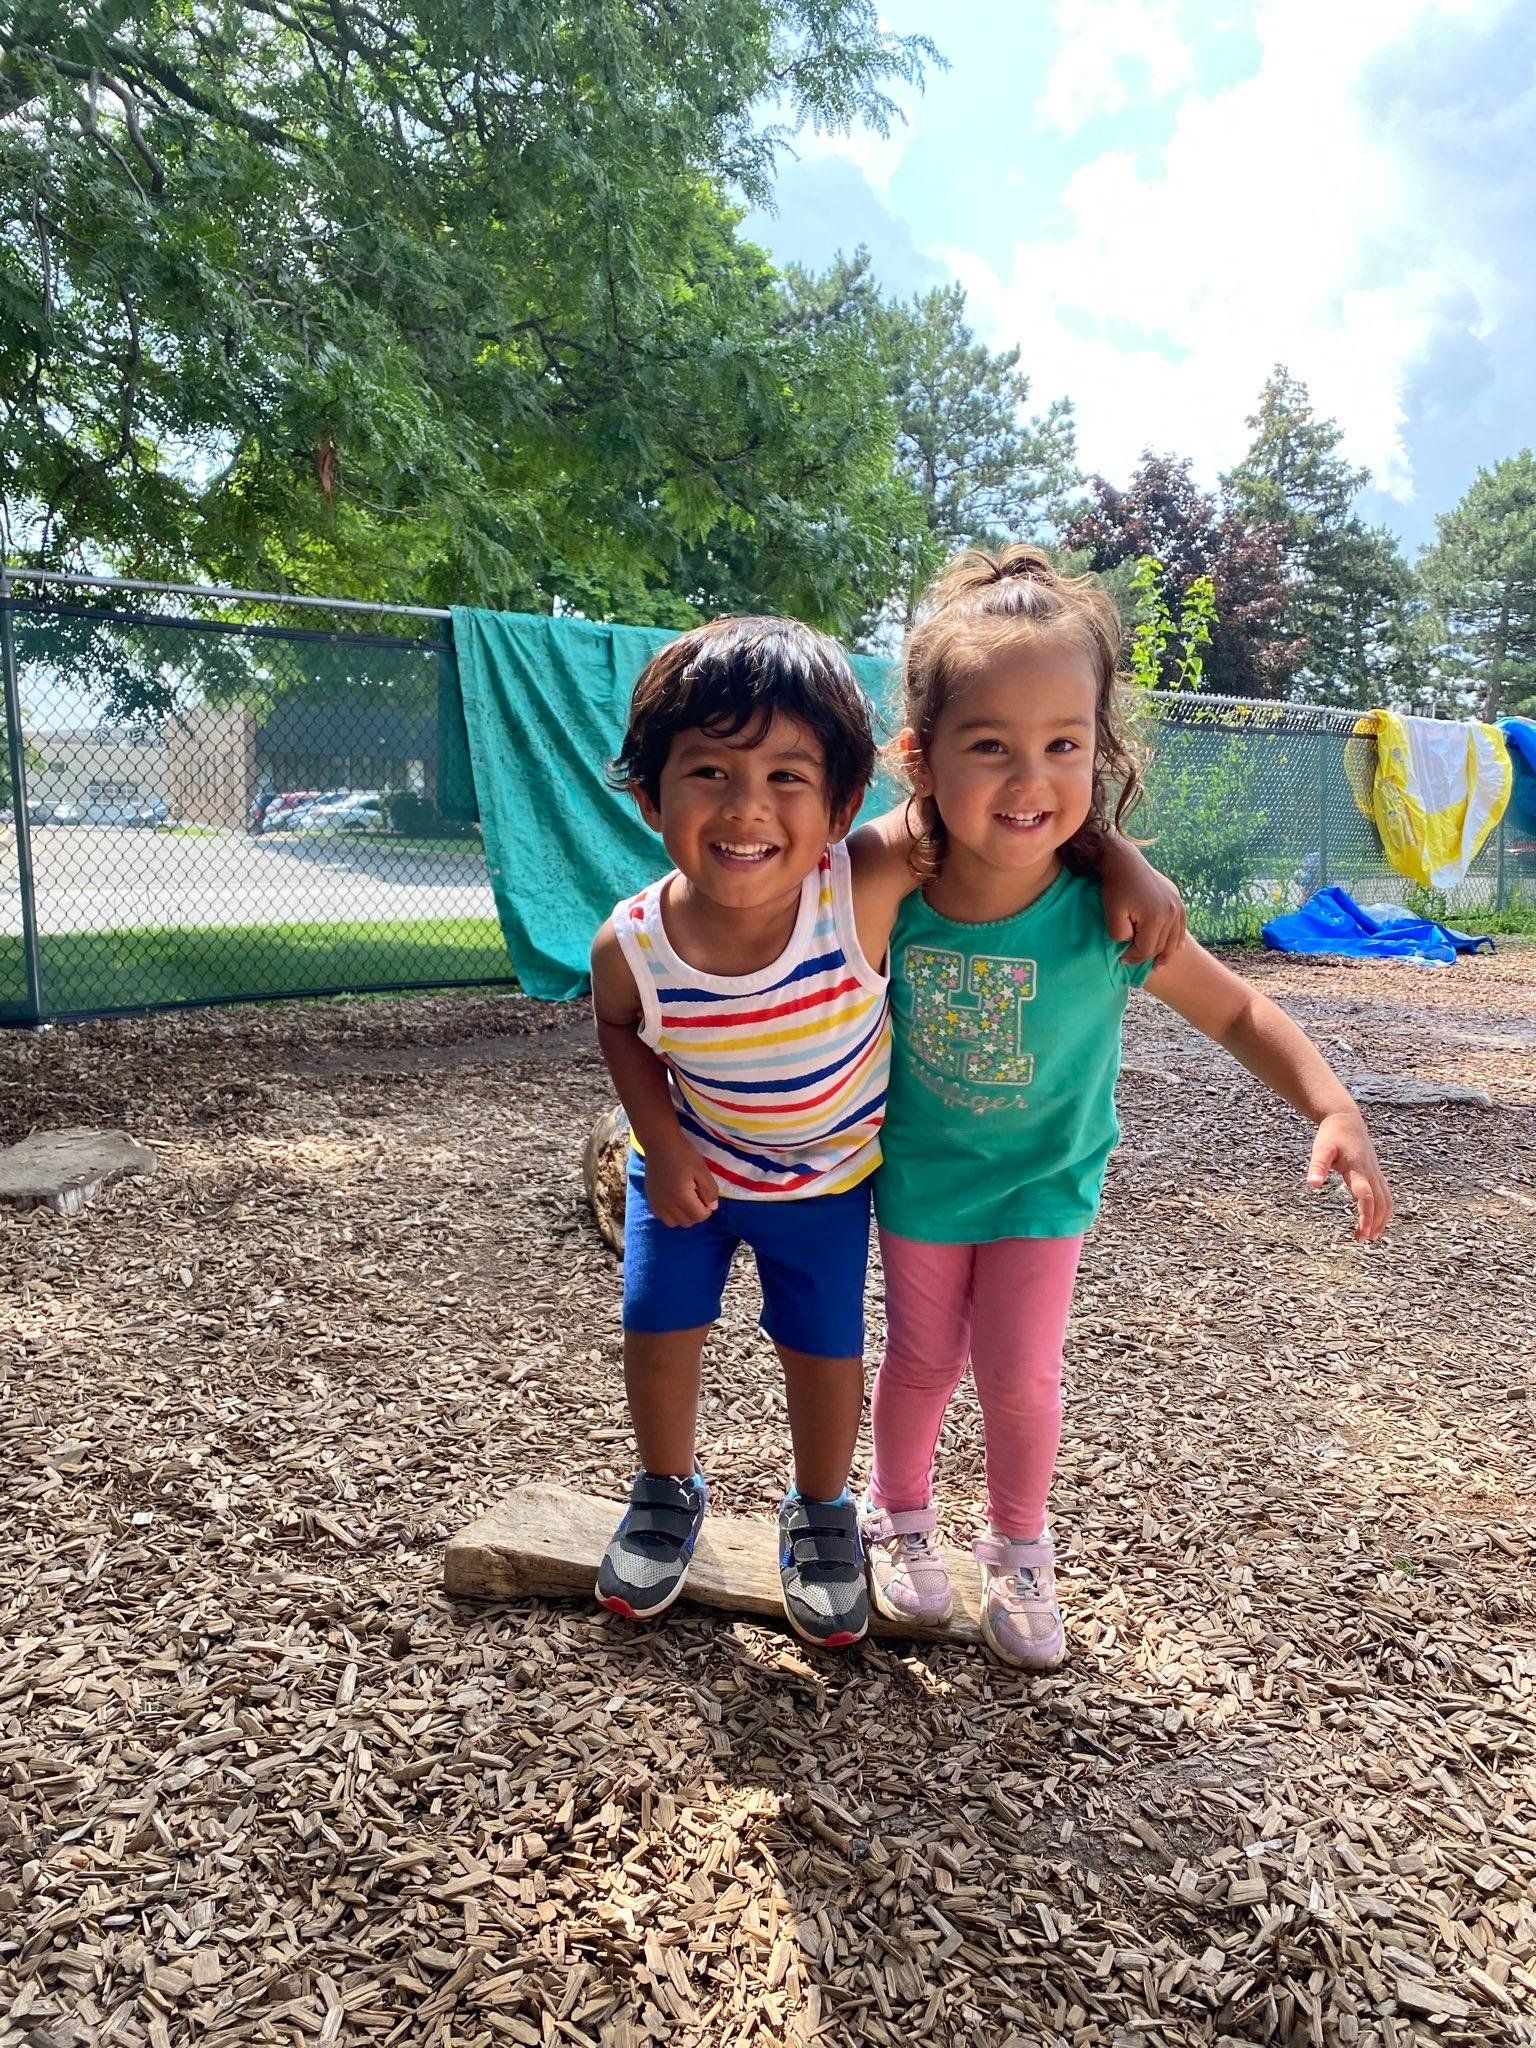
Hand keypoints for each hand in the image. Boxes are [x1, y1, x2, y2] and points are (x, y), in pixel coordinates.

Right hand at [644, 1141, 720, 1227]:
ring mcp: (657, 1204)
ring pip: (675, 1223)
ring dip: (683, 1215)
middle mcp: (668, 1205)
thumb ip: (710, 1191)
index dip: (707, 1209)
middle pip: (688, 1222)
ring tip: (686, 1200)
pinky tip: (674, 1200)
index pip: (699, 1217)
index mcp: (682, 1198)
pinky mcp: (650, 1201)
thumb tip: (712, 1207)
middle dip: (696, 1213)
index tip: (705, 1196)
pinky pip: (662, 1217)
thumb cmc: (684, 1155)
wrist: (660, 1144)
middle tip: (697, 1196)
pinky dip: (671, 1214)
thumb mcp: (703, 1171)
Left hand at [1101, 845, 1187, 965]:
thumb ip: (1120, 935)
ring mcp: (1177, 906)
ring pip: (1174, 938)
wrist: (1126, 862)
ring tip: (1158, 964)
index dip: (1133, 958)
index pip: (1146, 949)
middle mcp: (1171, 913)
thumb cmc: (1116, 888)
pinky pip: (1181, 925)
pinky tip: (1177, 947)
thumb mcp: (1112, 915)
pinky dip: (1178, 938)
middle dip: (1147, 956)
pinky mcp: (1177, 899)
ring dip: (1167, 953)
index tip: (1121, 959)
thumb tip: (1130, 943)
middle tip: (1134, 961)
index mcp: (1155, 918)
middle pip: (1161, 945)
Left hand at [1307, 1110, 1391, 1240]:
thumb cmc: (1332, 1135)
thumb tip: (1312, 1184)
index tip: (1362, 1233)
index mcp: (1357, 1169)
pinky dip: (1385, 1209)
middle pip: (1380, 1202)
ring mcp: (1376, 1173)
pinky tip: (1376, 1220)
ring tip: (1371, 1235)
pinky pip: (1386, 1194)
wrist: (1347, 1120)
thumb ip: (1317, 1166)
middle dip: (1374, 1223)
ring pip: (1387, 1200)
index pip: (1366, 1197)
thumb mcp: (1321, 1149)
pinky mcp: (1376, 1173)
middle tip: (1362, 1239)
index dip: (1366, 1216)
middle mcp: (1370, 1173)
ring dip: (1382, 1219)